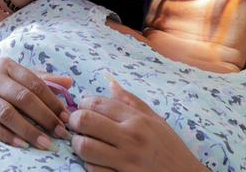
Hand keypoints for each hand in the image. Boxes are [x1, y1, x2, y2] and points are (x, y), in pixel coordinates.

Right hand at [0, 58, 72, 149]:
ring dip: (28, 130)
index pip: (34, 83)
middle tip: (60, 133)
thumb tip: (69, 83)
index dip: (52, 101)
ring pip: (7, 113)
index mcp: (7, 66)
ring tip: (46, 143)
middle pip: (22, 98)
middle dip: (45, 117)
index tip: (66, 117)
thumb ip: (41, 78)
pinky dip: (7, 136)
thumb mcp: (14, 73)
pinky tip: (23, 145)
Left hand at [67, 79, 204, 171]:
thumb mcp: (156, 122)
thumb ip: (132, 102)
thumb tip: (110, 83)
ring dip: (79, 145)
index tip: (82, 108)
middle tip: (76, 126)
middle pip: (85, 121)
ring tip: (84, 144)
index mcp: (138, 120)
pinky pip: (93, 170)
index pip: (97, 103)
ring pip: (84, 147)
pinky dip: (90, 166)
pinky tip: (96, 162)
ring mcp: (126, 162)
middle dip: (74, 122)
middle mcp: (131, 138)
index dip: (82, 104)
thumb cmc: (171, 150)